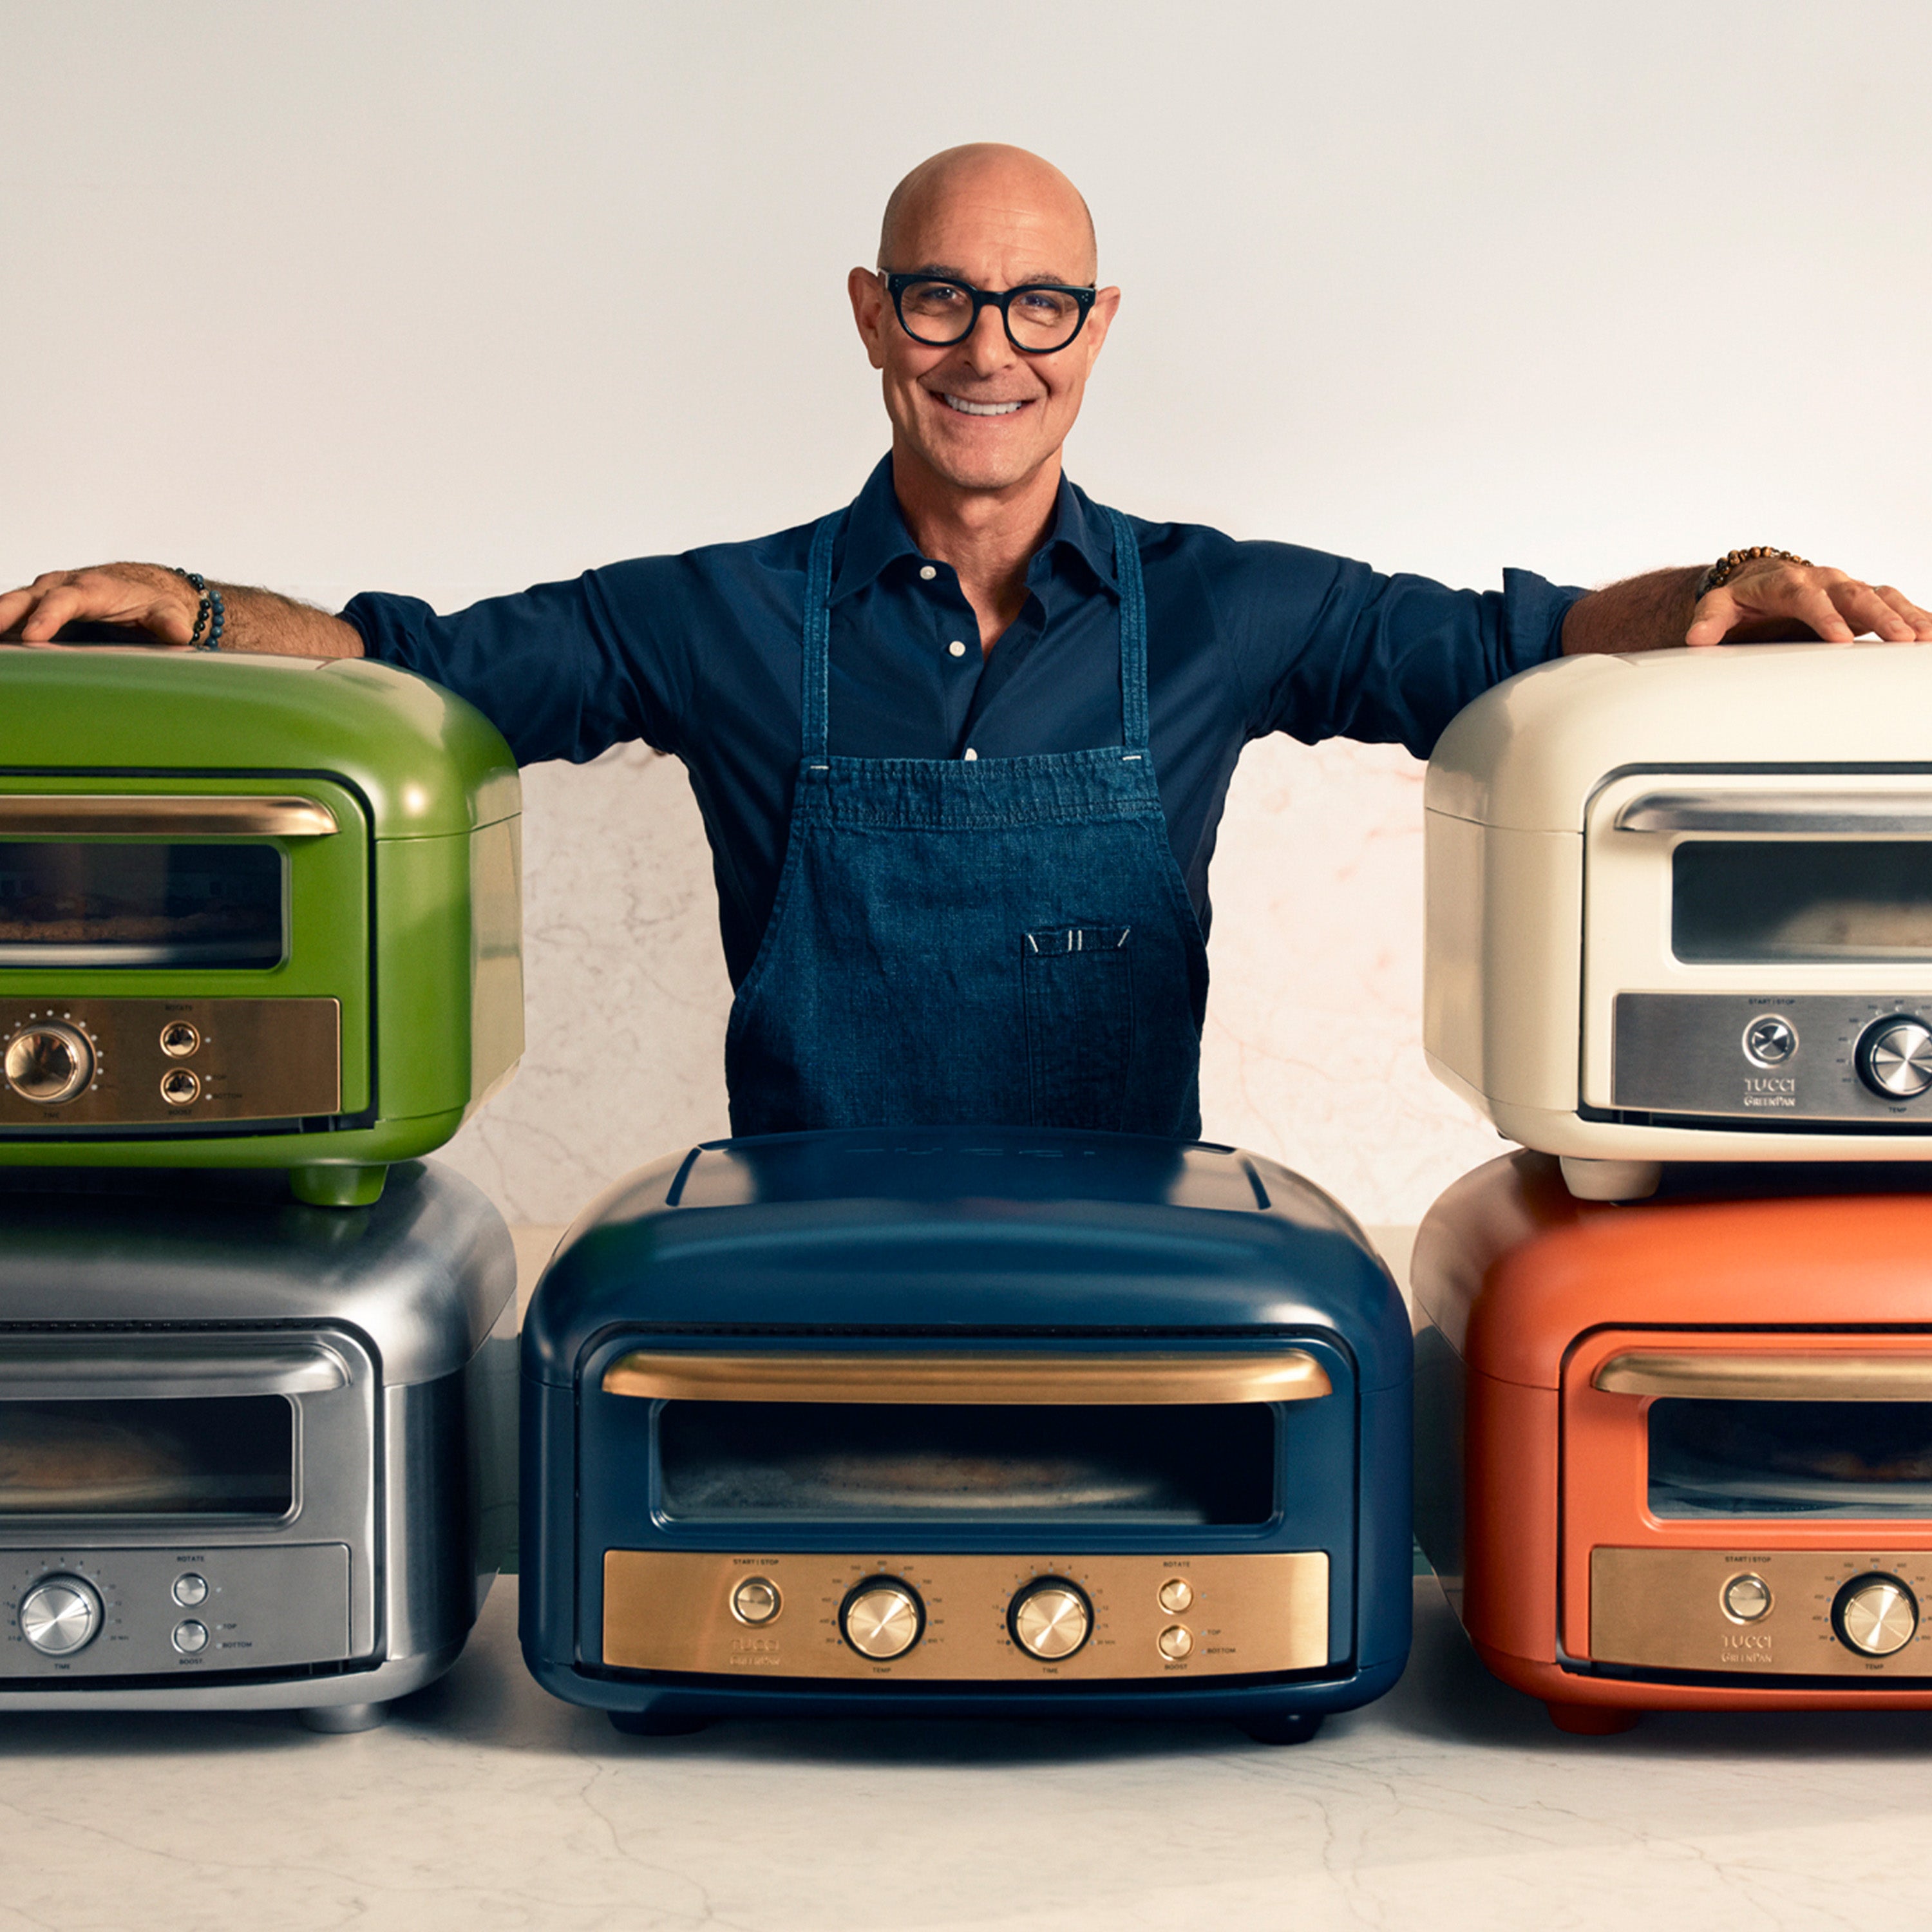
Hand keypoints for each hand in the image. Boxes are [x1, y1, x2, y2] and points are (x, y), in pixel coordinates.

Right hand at [0, 564, 202, 645]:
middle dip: (5, 614)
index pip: (65, 601)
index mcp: (91, 589)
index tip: (32, 636)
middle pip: (27, 599)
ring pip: (14, 606)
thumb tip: (178, 633)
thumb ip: (169, 623)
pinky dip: (3, 630)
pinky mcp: (39, 610)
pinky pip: (14, 618)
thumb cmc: (151, 603)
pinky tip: (1, 651)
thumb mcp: (167, 613)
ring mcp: (45, 597)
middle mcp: (61, 587)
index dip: (48, 617)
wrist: (139, 590)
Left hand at [1686, 559, 1931, 646]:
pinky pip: (1894, 603)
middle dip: (1878, 616)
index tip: (1840, 639)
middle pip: (1854, 594)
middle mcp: (1824, 580)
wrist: (1761, 582)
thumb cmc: (1743, 598)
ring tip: (1925, 638)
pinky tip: (1931, 634)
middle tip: (1899, 639)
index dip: (1825, 617)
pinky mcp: (1862, 600)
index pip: (1808, 598)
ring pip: (1881, 596)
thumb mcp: (1719, 608)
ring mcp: (1846, 588)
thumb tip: (1696, 638)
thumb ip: (1709, 621)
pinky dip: (1915, 616)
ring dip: (1906, 616)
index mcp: (1788, 583)